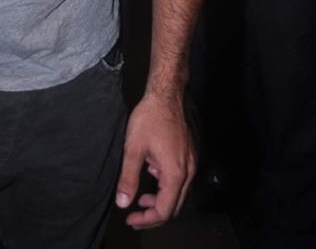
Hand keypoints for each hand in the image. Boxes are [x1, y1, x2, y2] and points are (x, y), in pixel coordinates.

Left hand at [115, 90, 195, 228]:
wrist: (166, 95)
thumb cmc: (150, 118)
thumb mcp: (133, 148)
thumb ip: (128, 178)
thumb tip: (123, 203)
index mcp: (175, 174)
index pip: (164, 210)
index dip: (147, 219)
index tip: (130, 219)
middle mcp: (188, 172)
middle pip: (174, 207)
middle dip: (154, 214)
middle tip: (135, 215)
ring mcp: (192, 164)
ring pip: (179, 194)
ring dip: (161, 200)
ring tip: (142, 197)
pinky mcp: (190, 156)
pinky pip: (181, 181)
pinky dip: (166, 186)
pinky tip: (152, 174)